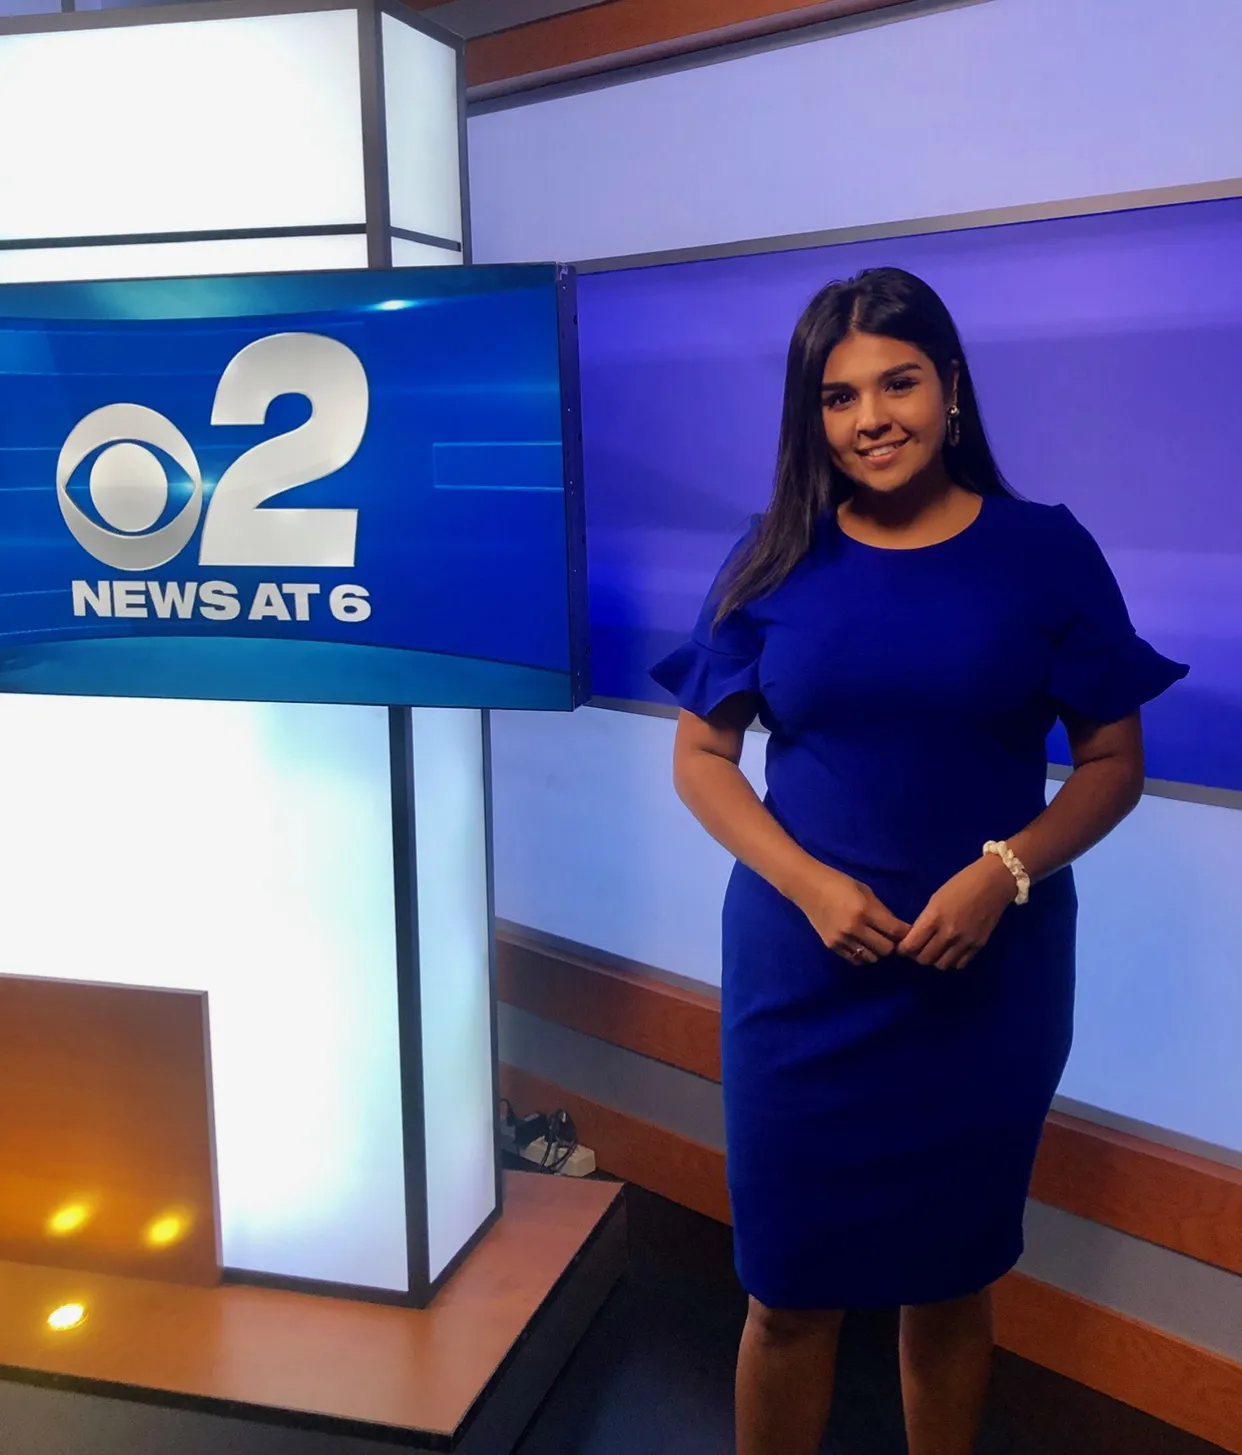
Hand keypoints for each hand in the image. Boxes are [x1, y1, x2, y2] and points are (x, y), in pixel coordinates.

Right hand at [795, 863, 910, 966]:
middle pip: (886, 949)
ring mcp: (842, 939)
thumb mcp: (865, 891)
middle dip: (892, 943)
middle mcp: (854, 928)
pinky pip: (856, 959)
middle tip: (890, 937)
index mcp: (864, 910)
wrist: (807, 887)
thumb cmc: (838, 882)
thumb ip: (881, 910)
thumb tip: (896, 927)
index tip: (907, 932)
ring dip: (877, 951)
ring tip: (874, 940)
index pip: (895, 930)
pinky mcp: (832, 946)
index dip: (905, 933)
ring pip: (872, 958)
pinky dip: (863, 954)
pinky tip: (861, 944)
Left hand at [898, 856, 1017, 970]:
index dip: (903, 949)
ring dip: (935, 959)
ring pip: (941, 965)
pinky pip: (959, 964)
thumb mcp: (935, 899)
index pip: (911, 946)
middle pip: (924, 959)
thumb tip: (914, 938)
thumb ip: (925, 920)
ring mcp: (964, 942)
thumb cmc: (961, 884)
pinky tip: (951, 951)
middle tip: (919, 948)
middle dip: (917, 955)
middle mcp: (948, 933)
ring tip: (935, 950)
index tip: (903, 946)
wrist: (993, 883)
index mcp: (934, 917)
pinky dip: (952, 961)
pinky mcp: (978, 946)